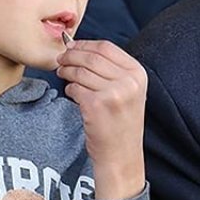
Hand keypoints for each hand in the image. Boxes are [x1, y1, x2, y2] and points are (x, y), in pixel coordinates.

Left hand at [57, 39, 146, 199]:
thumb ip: (112, 70)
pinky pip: (75, 87)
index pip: (107, 47)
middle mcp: (129, 81)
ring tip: (62, 75)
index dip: (85, 44)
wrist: (121, 155)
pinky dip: (69, 89)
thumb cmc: (120, 124)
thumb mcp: (128, 92)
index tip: (72, 46)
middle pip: (91, 57)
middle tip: (61, 60)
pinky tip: (72, 94)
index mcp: (138, 74)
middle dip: (71, 56)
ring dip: (67, 71)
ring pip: (80, 71)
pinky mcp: (96, 105)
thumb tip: (81, 48)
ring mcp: (113, 93)